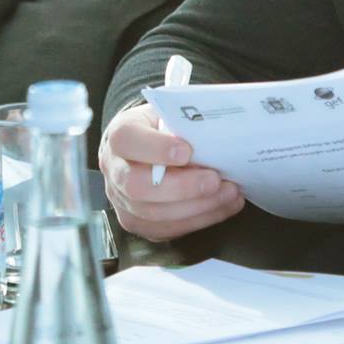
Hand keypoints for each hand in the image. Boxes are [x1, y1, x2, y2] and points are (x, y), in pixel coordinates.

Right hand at [99, 102, 244, 240]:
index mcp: (119, 134)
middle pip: (137, 186)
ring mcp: (121, 200)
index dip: (156, 148)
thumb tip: (215, 139)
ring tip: (229, 193)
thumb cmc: (161, 128)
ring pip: (154, 214)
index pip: (126, 140)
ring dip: (198, 207)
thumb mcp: (168, 114)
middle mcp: (114, 169)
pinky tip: (221, 206)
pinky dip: (199, 219)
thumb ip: (182, 124)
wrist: (145, 146)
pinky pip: (166, 229)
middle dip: (182, 187)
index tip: (187, 151)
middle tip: (215, 180)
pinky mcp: (136, 222)